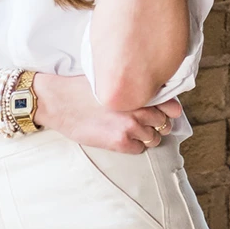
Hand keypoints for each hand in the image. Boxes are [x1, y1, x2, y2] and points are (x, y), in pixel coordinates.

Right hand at [32, 73, 183, 153]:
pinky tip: (121, 138)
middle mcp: (138, 108)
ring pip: (154, 138)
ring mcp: (130, 126)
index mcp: (137, 90)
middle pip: (164, 123)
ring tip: (130, 131)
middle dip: (156, 124)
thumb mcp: (111, 79)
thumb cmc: (81, 88)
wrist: (58, 101)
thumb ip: (133, 86)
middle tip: (144, 123)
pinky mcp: (119, 142)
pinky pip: (140, 149)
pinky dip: (134, 146)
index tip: (162, 111)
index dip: (168, 110)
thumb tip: (154, 92)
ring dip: (146, 136)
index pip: (171, 105)